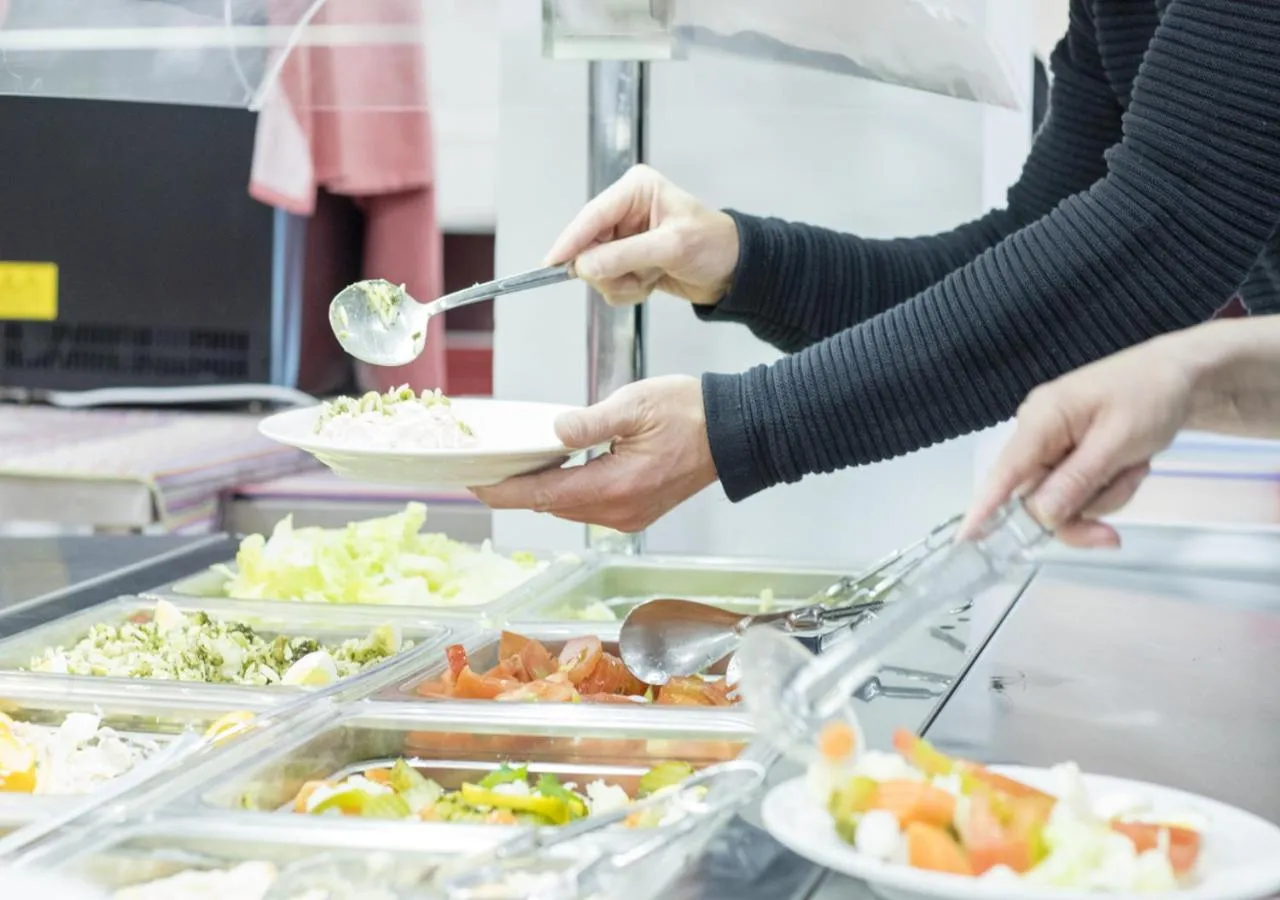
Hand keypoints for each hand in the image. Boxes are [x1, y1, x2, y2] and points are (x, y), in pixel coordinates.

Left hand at [472, 375, 717, 531]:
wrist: (735, 432)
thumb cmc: (690, 413)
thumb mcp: (634, 406)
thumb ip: (589, 422)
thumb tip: (555, 432)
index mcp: (615, 487)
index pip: (545, 496)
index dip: (505, 492)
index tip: (476, 485)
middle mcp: (620, 511)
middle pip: (553, 506)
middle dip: (519, 489)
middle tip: (489, 466)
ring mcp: (630, 516)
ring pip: (571, 508)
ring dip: (544, 490)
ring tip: (517, 465)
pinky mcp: (637, 511)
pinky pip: (591, 506)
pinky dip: (569, 490)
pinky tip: (558, 469)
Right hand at [547, 165, 739, 306]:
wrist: (735, 272)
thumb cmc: (714, 246)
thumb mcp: (671, 247)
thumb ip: (625, 256)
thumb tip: (585, 267)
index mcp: (635, 190)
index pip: (593, 216)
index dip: (571, 240)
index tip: (553, 262)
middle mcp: (625, 211)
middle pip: (589, 246)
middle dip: (610, 270)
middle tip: (637, 278)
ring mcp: (624, 237)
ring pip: (596, 269)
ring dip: (623, 282)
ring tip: (652, 277)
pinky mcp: (626, 259)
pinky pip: (609, 282)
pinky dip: (628, 290)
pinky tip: (652, 282)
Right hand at [960, 337, 1199, 547]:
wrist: (1184, 376)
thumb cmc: (1152, 394)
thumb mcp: (1119, 439)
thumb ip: (1079, 478)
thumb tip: (1041, 514)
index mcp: (1042, 419)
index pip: (1005, 471)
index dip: (985, 507)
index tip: (966, 537)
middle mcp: (1038, 434)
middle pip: (1036, 498)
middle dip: (1079, 513)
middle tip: (1112, 536)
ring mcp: (1054, 445)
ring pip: (1062, 501)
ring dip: (1104, 497)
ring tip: (1135, 467)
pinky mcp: (1070, 455)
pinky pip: (1079, 492)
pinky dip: (1108, 489)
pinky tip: (1130, 466)